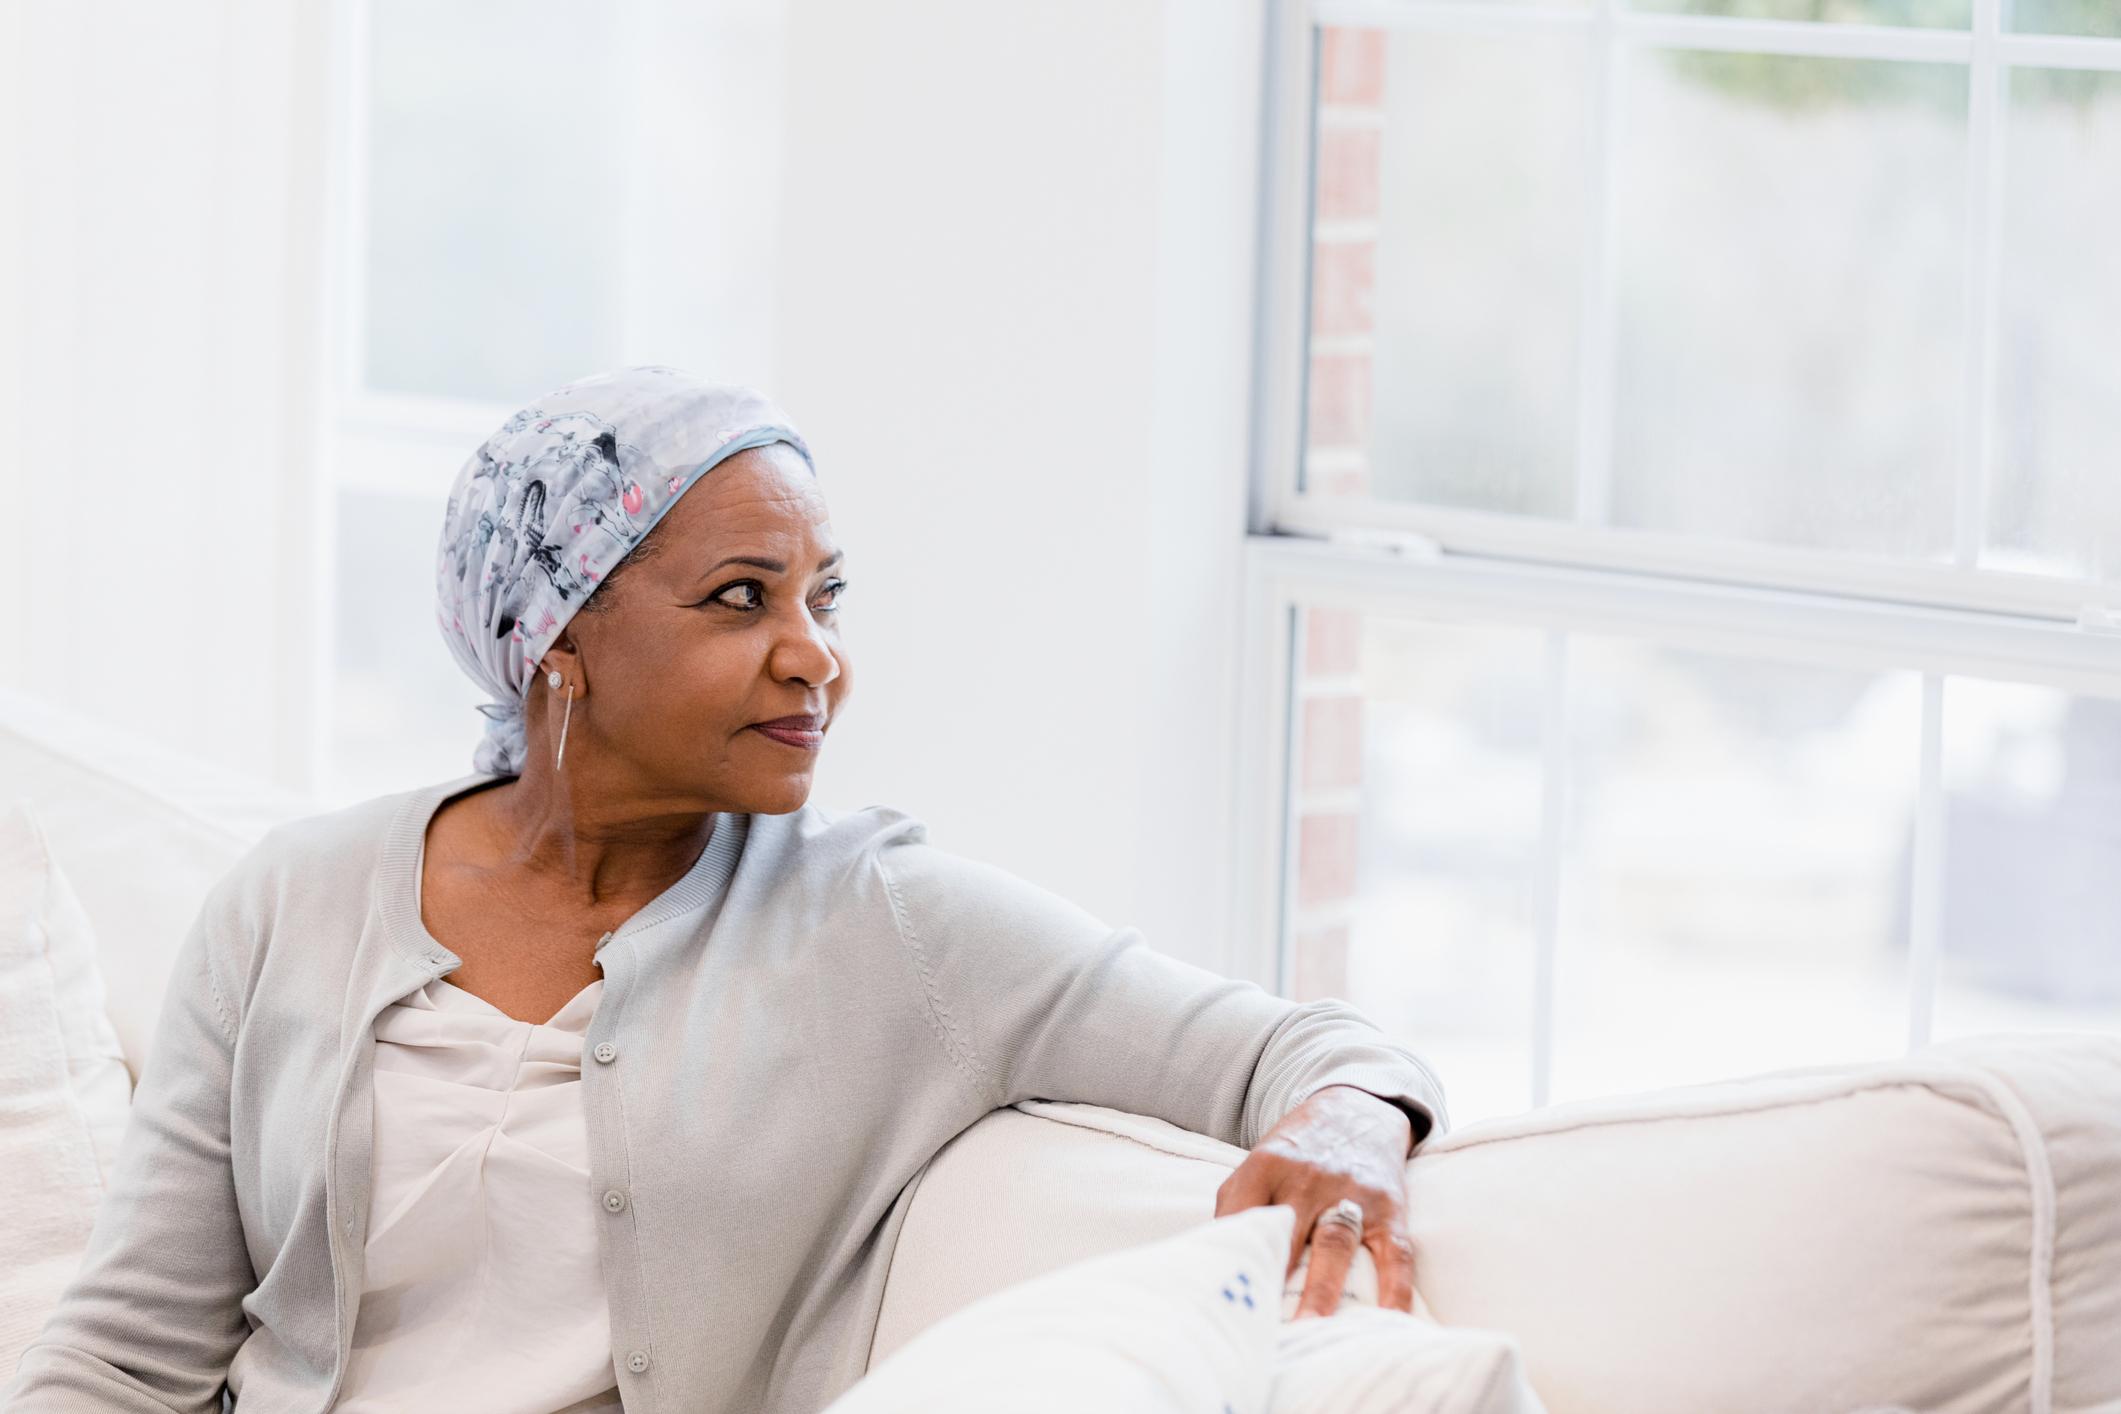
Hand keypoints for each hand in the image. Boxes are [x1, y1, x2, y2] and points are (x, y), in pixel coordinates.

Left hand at [1212, 1084, 1419, 1319]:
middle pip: (1285, 1232)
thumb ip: (1236, 1206)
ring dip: (1321, 1288)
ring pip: (1334, 1242)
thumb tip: (1217, 1261)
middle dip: (1271, 1277)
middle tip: (1258, 1324)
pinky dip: (1394, 1288)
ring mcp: (1351, 1193)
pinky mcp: (1389, 1208)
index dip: (1232, 1256)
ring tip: (1308, 1329)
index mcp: (1266, 1166)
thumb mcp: (1257, 1163)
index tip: (1224, 1296)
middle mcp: (1308, 1178)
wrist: (1356, 1108)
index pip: (1241, 1215)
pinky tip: (1387, 1319)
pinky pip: (1395, 1252)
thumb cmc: (1296, 1152)